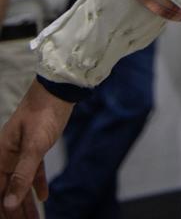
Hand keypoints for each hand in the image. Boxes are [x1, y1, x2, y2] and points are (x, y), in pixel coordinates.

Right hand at [0, 80, 72, 214]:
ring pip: (21, 183)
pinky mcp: (35, 147)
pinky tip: (43, 197)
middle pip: (8, 190)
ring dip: (26, 202)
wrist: (59, 90)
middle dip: (14, 210)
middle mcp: (7, 156)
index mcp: (1, 156)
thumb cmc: (43, 114)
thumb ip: (23, 176)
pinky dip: (37, 184)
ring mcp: (21, 152)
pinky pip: (33, 171)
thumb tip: (9, 203)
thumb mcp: (34, 147)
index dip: (2, 208)